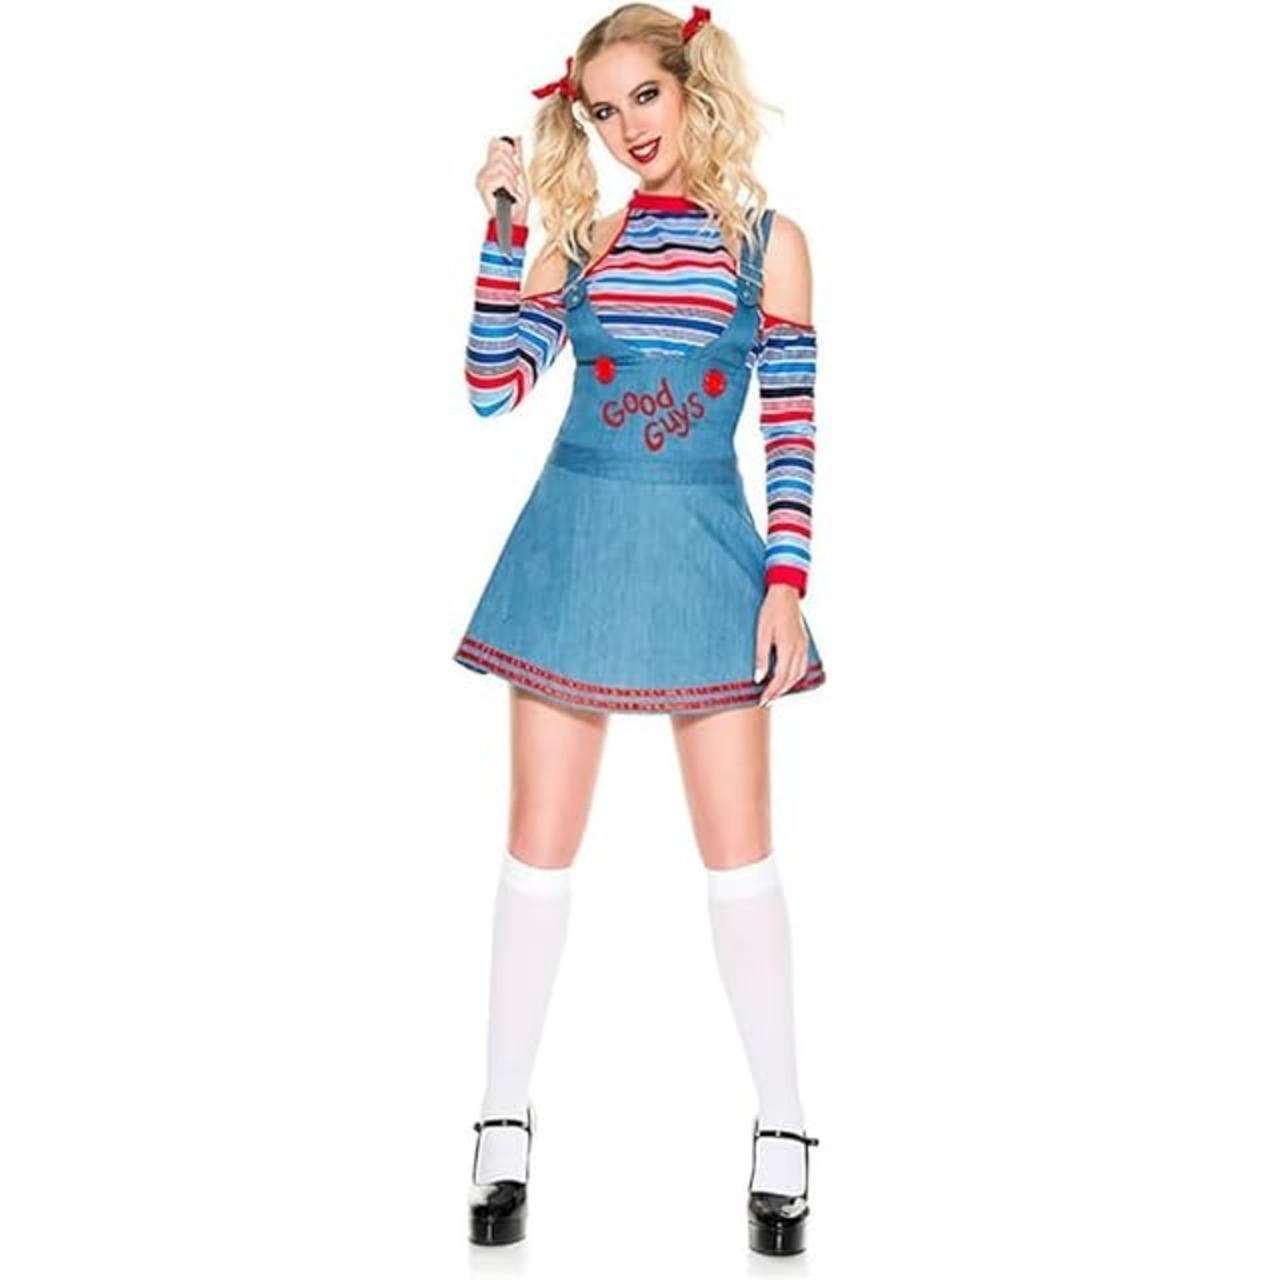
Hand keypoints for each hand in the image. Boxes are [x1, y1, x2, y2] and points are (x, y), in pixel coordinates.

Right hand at [475, 136, 530, 225]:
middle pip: (499, 150)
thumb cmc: (517, 201)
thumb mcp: (520, 173)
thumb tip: (517, 138)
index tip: (514, 163)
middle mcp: (484, 171)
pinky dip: (508, 185)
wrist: (515, 219)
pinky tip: (507, 193)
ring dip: (511, 178)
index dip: (508, 150)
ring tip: (511, 188)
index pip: (496, 143)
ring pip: (501, 164)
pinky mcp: (483, 187)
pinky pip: (501, 176)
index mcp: (491, 166)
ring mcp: (482, 179)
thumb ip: (517, 155)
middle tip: (514, 180)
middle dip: (512, 166)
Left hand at [754, 584, 808, 706]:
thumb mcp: (761, 633)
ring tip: (775, 693)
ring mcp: (803, 646)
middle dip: (778, 693)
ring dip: (788, 686)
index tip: (762, 701)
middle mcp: (799, 650)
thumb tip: (759, 678)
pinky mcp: (804, 643)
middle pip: (790, 679)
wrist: (785, 593)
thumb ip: (761, 657)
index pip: (780, 678)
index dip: (771, 692)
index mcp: (787, 648)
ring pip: (799, 674)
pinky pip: (802, 666)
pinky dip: (795, 677)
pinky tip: (787, 678)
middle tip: (766, 701)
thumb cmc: (770, 611)